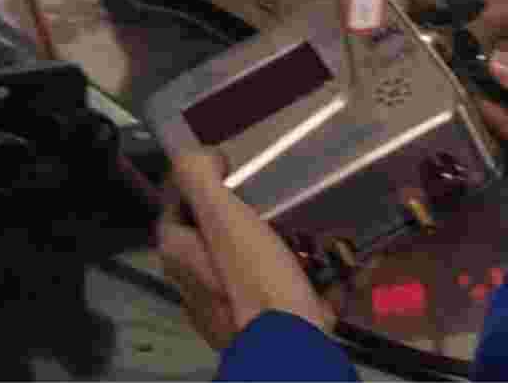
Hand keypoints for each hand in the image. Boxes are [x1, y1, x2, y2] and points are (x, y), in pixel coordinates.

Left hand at [155, 142, 332, 348]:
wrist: (292, 352)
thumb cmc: (253, 279)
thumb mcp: (221, 216)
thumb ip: (199, 176)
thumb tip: (200, 154)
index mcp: (178, 256)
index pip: (175, 203)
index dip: (197, 179)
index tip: (228, 166)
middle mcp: (196, 286)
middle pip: (217, 235)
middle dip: (247, 215)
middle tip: (272, 199)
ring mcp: (230, 312)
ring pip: (255, 265)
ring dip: (284, 246)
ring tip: (310, 230)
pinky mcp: (266, 329)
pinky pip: (286, 294)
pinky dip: (309, 279)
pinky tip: (332, 265)